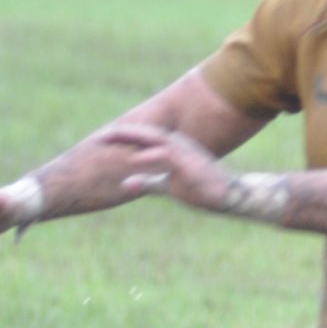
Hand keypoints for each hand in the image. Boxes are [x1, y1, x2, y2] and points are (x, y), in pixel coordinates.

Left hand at [97, 124, 227, 210]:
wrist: (227, 195)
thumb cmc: (200, 188)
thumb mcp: (167, 186)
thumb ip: (147, 183)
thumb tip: (125, 184)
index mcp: (171, 148)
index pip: (143, 138)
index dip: (123, 137)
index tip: (101, 140)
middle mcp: (177, 145)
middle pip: (146, 134)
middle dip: (122, 132)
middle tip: (99, 136)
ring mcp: (185, 152)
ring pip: (154, 139)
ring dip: (132, 138)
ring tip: (111, 139)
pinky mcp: (190, 164)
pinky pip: (167, 157)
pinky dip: (150, 156)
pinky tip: (134, 159)